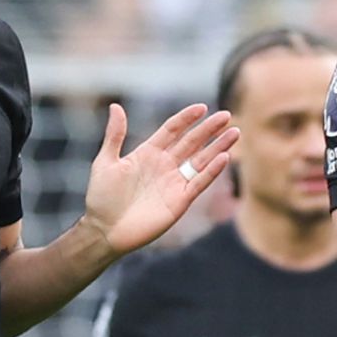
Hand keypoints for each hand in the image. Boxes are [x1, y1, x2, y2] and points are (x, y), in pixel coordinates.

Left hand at [80, 104, 237, 256]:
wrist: (104, 230)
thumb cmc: (101, 198)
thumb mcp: (105, 162)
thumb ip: (115, 135)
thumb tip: (115, 106)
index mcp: (148, 153)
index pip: (172, 130)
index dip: (186, 118)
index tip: (201, 108)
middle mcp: (165, 165)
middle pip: (192, 142)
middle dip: (209, 129)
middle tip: (226, 116)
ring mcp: (174, 183)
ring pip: (201, 160)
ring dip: (218, 147)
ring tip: (235, 133)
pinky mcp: (180, 201)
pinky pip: (199, 183)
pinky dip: (212, 171)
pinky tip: (224, 158)